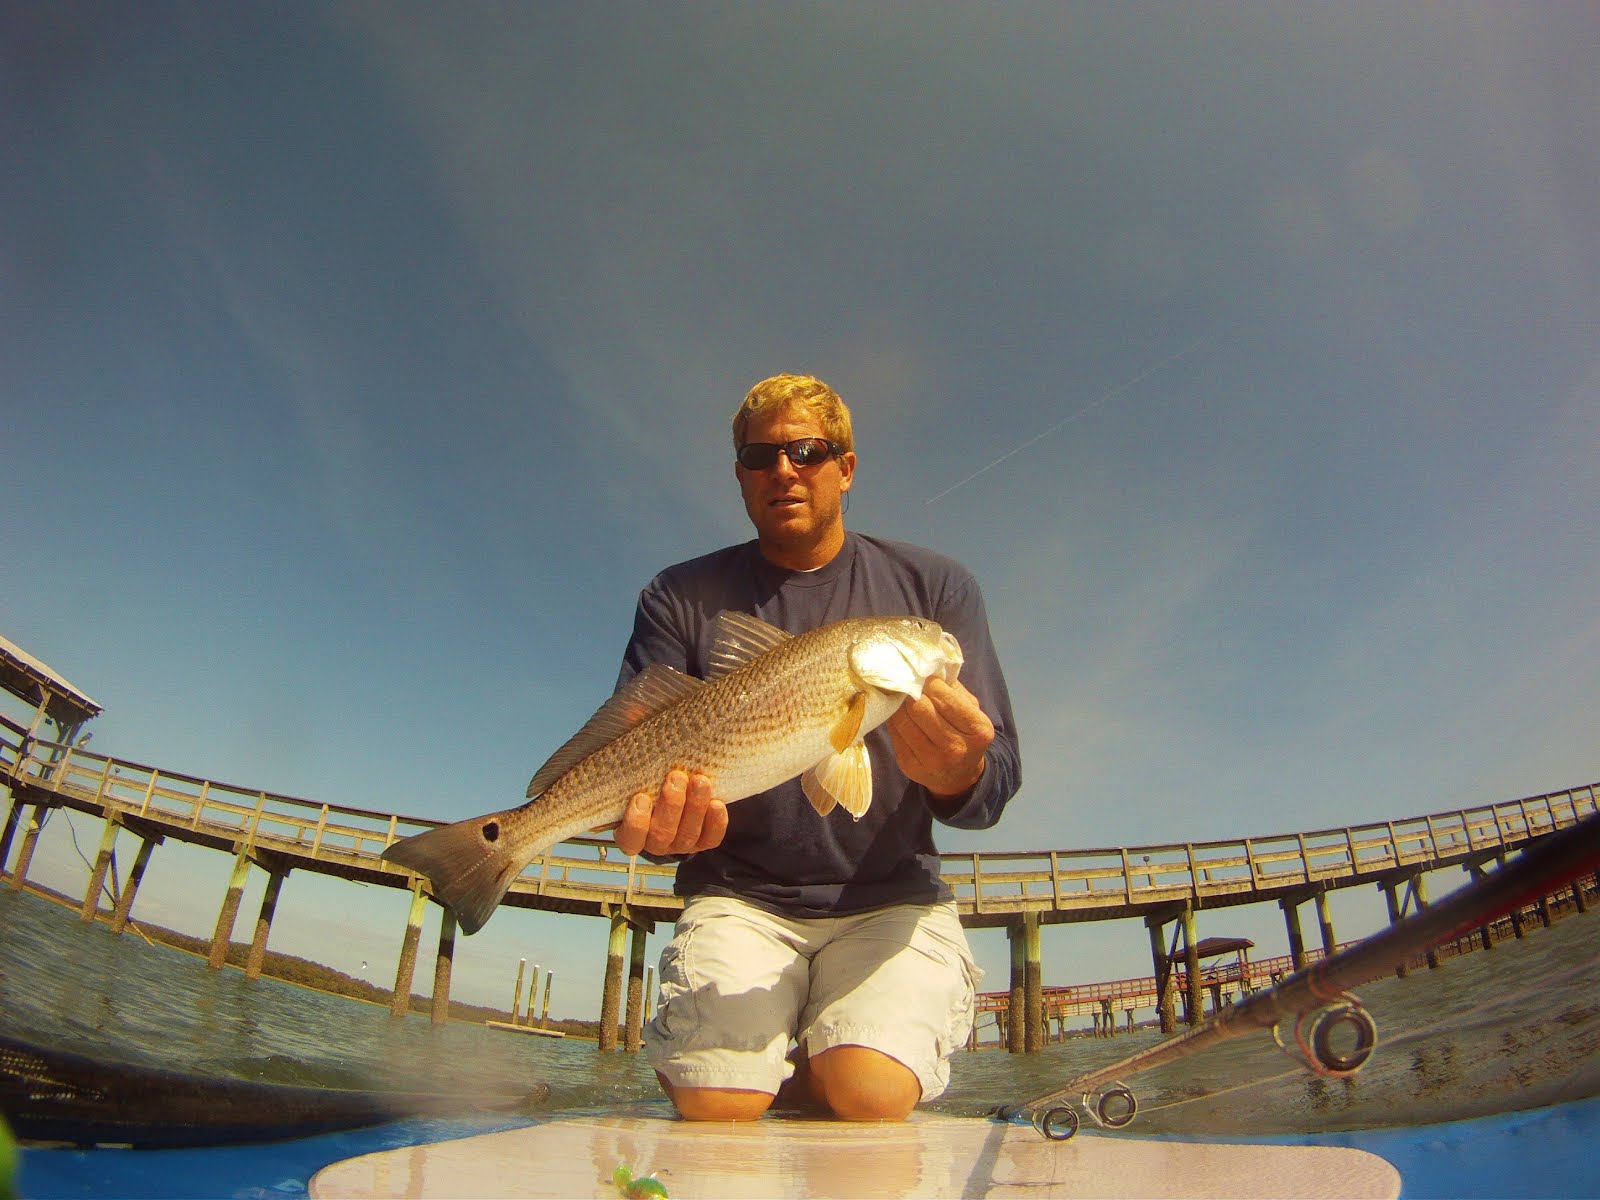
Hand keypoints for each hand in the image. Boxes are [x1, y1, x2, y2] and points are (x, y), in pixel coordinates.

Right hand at [614, 769, 727, 856]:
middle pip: (661, 834)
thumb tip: (637, 731)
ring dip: (695, 807)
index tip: (641, 797)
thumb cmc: (652, 779)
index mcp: (631, 831)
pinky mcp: (702, 842)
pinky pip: (710, 839)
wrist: (681, 788)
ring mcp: (679, 844)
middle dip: (671, 805)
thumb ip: (637, 762)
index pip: (629, 838)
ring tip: (700, 781)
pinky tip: (717, 804)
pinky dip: (715, 823)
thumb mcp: (640, 772)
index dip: (636, 822)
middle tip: (677, 777)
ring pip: (687, 835)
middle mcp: (654, 842)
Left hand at [886, 677, 994, 803]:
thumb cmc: (965, 733)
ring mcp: (930, 760)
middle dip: (911, 691)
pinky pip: (894, 732)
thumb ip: (953, 688)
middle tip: (906, 681)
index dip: (928, 682)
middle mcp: (955, 748)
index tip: (922, 675)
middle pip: (920, 708)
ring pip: (902, 719)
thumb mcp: (971, 711)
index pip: (945, 699)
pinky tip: (896, 711)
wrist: (958, 776)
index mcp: (977, 731)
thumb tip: (926, 666)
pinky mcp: (909, 766)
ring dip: (897, 702)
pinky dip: (893, 717)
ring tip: (898, 693)